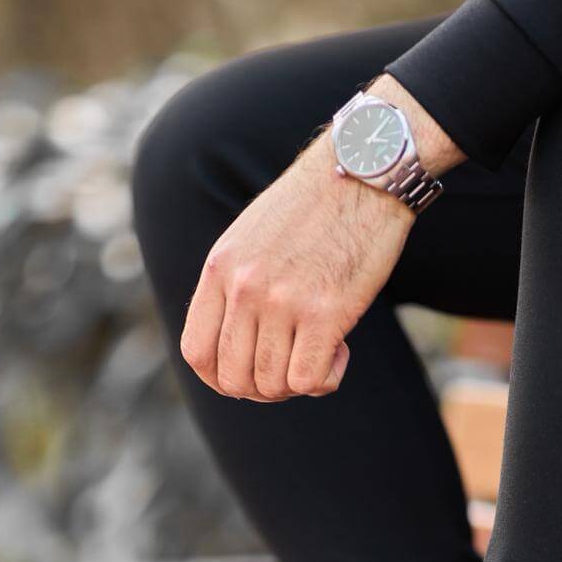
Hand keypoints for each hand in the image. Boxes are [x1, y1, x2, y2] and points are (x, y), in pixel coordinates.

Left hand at [179, 75, 462, 401]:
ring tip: (321, 350)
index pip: (198, 353)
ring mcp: (283, 301)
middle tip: (292, 367)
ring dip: (298, 383)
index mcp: (220, 268)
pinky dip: (325, 380)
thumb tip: (236, 346)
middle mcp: (244, 287)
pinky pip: (310, 380)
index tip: (248, 377)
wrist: (363, 173)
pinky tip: (341, 352)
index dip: (221, 380)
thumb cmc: (313, 208)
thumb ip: (234, 286)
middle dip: (264, 388)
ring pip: (273, 385)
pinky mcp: (326, 312)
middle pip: (235, 379)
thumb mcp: (251, 238)